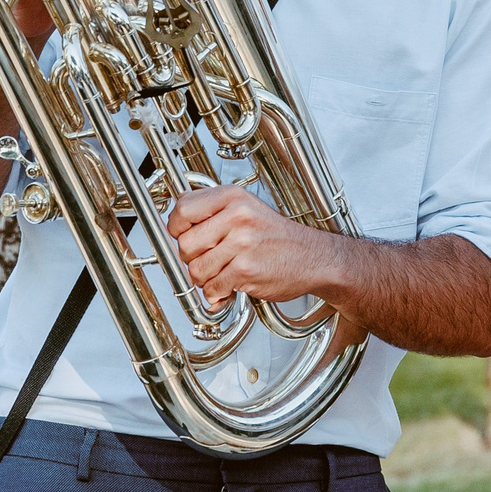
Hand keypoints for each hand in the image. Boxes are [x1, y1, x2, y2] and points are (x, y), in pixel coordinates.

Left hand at [167, 185, 346, 306]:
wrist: (315, 258)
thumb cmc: (280, 238)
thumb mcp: (247, 210)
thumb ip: (212, 214)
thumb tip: (175, 227)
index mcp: (234, 198)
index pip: (183, 209)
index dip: (176, 227)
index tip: (182, 235)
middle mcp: (237, 217)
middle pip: (185, 244)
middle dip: (192, 259)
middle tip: (209, 259)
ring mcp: (241, 244)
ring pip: (195, 270)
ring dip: (206, 279)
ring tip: (224, 272)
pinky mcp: (245, 270)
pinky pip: (211, 288)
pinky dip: (217, 293)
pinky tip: (232, 285)